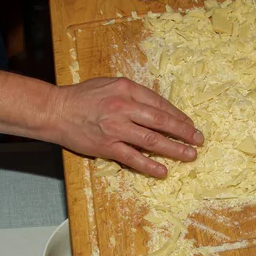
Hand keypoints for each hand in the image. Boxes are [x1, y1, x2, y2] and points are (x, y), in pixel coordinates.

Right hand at [50, 77, 202, 177]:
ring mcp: (116, 129)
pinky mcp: (107, 147)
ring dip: (174, 149)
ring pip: (152, 140)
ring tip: (190, 155)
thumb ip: (132, 94)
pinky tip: (163, 171)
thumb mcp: (110, 84)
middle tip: (199, 140)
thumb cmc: (82, 97)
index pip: (160, 104)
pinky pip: (133, 158)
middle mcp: (123, 108)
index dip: (178, 116)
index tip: (190, 125)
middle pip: (161, 121)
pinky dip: (149, 165)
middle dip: (184, 132)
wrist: (56, 111)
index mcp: (127, 90)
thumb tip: (156, 108)